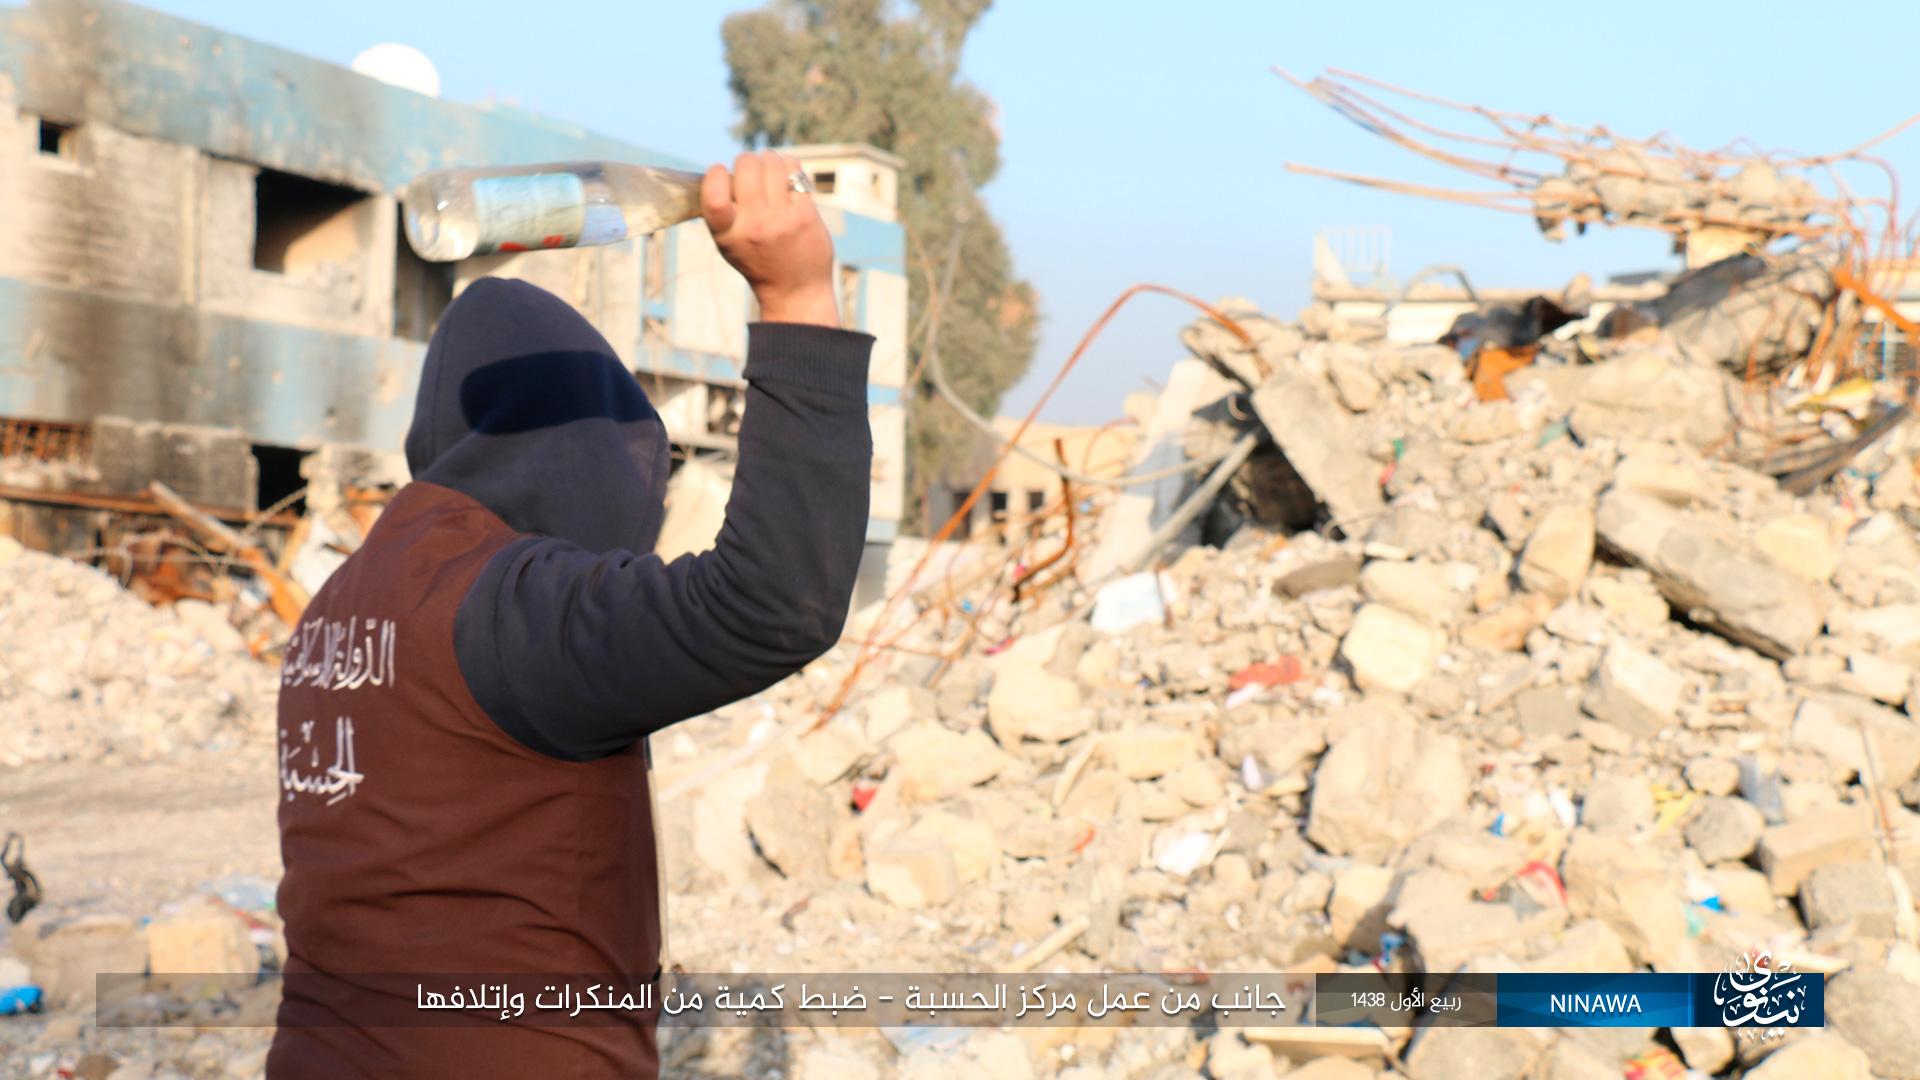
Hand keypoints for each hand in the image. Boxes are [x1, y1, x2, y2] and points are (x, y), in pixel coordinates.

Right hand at [702, 150, 838, 327]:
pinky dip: (789, 166)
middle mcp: (753, 226)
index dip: (716, 173)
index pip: (713, 193)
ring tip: (771, 172)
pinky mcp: (804, 214)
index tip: (722, 174)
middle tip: (752, 171)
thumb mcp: (729, 242)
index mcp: (727, 233)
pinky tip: (787, 177)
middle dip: (747, 161)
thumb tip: (724, 170)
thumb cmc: (757, 260)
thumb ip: (723, 212)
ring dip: (770, 160)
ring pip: (772, 163)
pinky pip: (794, 171)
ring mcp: (781, 219)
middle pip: (746, 166)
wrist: (794, 290)